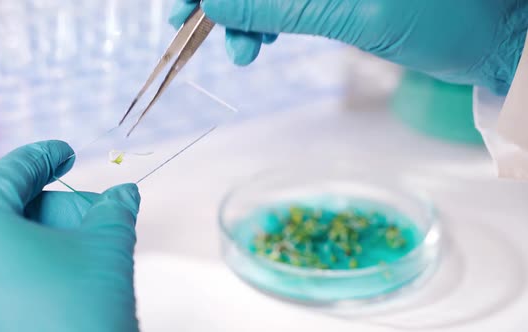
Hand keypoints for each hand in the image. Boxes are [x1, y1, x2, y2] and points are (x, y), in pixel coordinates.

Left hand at [0, 141, 139, 331]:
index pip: (13, 171)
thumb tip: (126, 191)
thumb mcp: (105, 250)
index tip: (66, 151)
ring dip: (43, 240)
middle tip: (93, 216)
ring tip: (82, 253)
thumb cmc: (78, 316)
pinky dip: (24, 268)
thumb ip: (115, 210)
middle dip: (54, 208)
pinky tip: (59, 278)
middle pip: (4, 208)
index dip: (47, 156)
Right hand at [170, 0, 527, 94]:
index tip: (185, 2)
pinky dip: (266, 17)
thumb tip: (217, 2)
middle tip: (196, 25)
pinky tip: (258, 40)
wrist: (497, 36)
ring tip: (240, 49)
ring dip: (242, 11)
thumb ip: (280, 5)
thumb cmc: (449, 17)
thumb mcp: (355, 11)